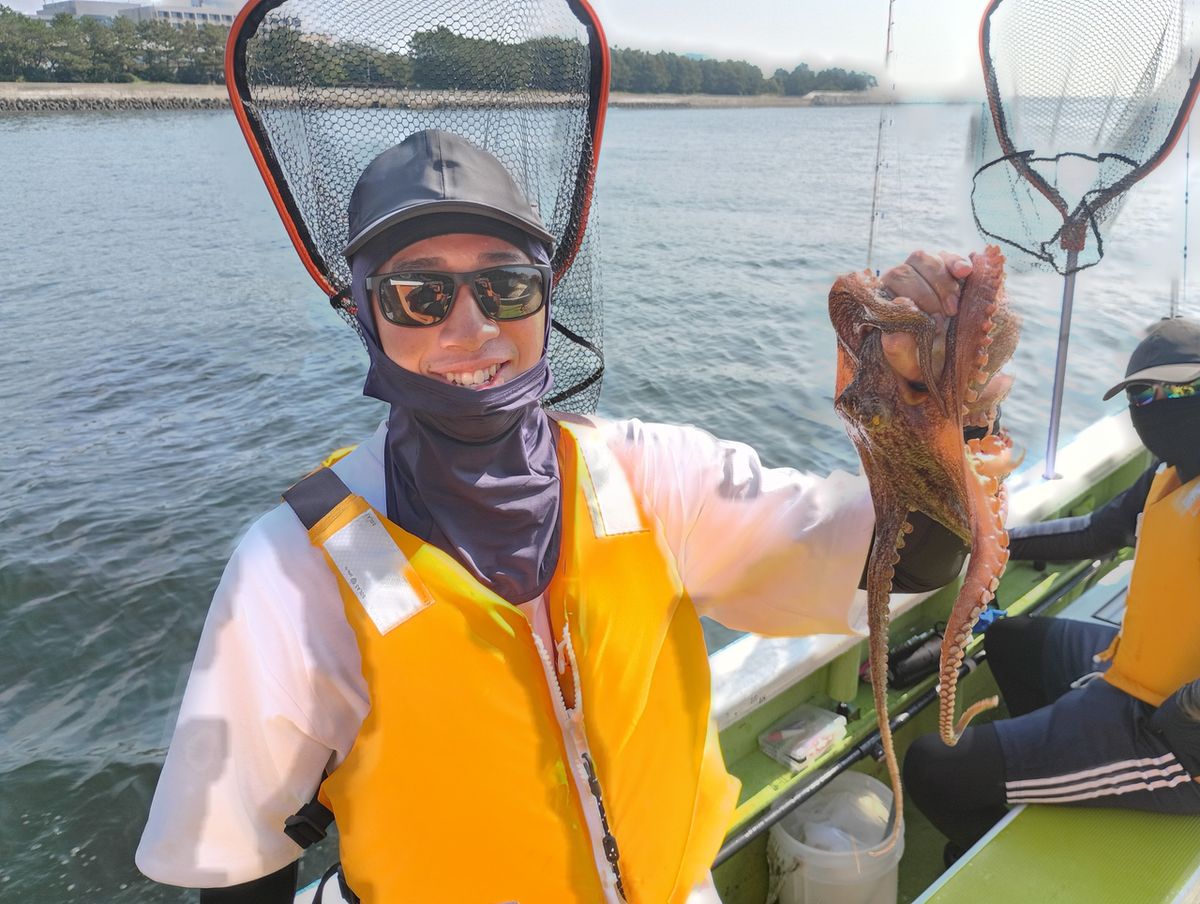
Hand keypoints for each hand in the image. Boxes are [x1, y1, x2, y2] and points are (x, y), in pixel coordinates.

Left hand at [879, 251, 971, 384]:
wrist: (939, 359)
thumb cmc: (916, 358)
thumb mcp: (906, 359)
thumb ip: (897, 343)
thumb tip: (900, 306)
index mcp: (884, 300)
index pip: (889, 285)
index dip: (913, 298)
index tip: (934, 321)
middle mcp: (898, 281)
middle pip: (906, 270)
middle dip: (929, 294)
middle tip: (947, 316)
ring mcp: (921, 272)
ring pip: (926, 259)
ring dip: (943, 282)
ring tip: (955, 306)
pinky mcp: (945, 268)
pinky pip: (948, 257)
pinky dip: (957, 262)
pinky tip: (965, 272)